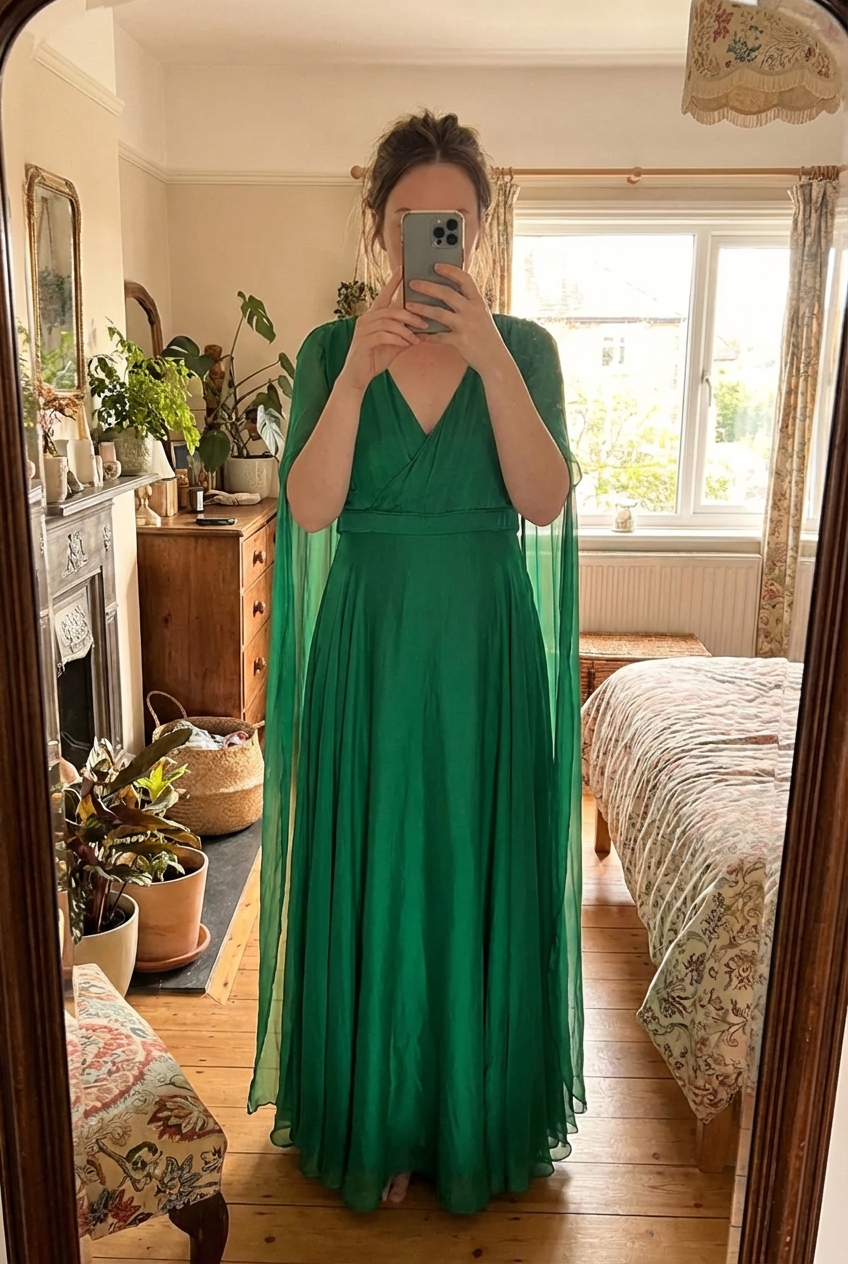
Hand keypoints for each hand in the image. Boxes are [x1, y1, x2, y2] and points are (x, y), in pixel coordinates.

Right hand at [339, 268, 427, 392]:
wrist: (358, 377)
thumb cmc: (375, 358)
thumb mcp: (395, 344)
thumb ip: (405, 333)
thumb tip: (423, 327)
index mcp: (373, 316)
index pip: (384, 295)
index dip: (393, 282)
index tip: (403, 269)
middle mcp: (366, 319)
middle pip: (391, 308)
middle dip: (410, 315)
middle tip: (424, 322)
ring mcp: (363, 329)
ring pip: (388, 321)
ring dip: (406, 329)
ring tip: (417, 337)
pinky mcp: (363, 341)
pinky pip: (384, 335)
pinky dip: (398, 339)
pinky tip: (407, 344)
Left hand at [406, 264, 508, 376]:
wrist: (495, 359)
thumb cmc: (486, 336)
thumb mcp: (481, 315)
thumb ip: (468, 303)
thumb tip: (447, 291)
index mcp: (478, 301)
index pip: (465, 279)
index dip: (450, 270)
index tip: (436, 265)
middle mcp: (473, 311)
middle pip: (447, 293)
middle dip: (428, 286)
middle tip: (413, 283)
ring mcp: (466, 326)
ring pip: (439, 313)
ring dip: (421, 308)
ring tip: (408, 305)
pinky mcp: (460, 342)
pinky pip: (438, 336)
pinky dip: (425, 335)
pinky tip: (416, 333)